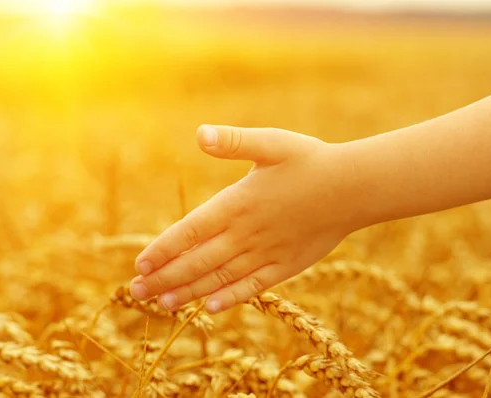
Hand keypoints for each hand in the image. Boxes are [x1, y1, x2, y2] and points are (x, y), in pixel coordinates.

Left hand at [130, 125, 360, 313]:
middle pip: (197, 262)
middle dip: (165, 278)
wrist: (354, 188)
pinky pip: (252, 286)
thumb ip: (234, 141)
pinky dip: (230, 298)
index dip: (163, 250)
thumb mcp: (272, 142)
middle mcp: (247, 234)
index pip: (189, 232)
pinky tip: (210, 308)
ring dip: (188, 292)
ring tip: (162, 305)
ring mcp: (266, 253)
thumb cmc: (311, 161)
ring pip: (219, 278)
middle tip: (136, 293)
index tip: (140, 265)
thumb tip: (200, 133)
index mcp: (237, 204)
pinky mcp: (286, 266)